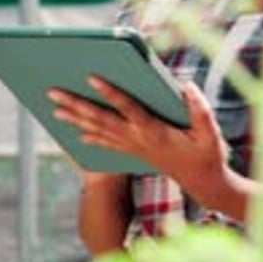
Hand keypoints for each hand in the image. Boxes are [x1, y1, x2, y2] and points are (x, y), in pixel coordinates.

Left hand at [48, 77, 230, 207]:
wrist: (203, 183)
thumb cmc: (207, 154)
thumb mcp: (210, 132)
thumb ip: (198, 109)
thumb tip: (185, 85)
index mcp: (154, 131)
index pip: (128, 107)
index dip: (110, 92)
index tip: (91, 77)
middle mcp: (137, 139)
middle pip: (101, 119)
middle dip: (76, 105)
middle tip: (52, 92)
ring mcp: (133, 147)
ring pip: (99, 131)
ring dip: (75, 119)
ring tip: (54, 109)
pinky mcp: (134, 152)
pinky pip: (107, 143)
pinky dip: (90, 136)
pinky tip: (76, 133)